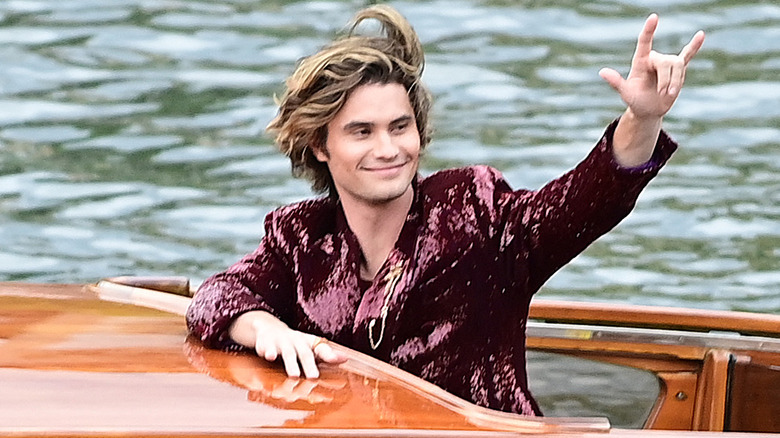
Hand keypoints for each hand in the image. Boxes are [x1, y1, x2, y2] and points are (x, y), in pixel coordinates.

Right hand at [229, 311, 345, 378]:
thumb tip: (346, 358)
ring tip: (294, 374)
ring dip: (291, 364)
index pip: (322, 349)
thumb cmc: (294, 343)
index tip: (343, 359)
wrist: (268, 329)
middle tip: (314, 378)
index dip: (331, 355)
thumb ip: (326, 354)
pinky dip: (268, 351)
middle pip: (305, 353)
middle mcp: (296, 341)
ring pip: (287, 353)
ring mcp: (281, 342)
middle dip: (309, 365)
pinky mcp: (266, 342)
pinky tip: (269, 356)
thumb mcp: (309, 347)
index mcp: (308, 343)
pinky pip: (267, 347)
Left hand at [599, 14, 704, 118]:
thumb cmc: (635, 101)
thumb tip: (602, 72)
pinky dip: (695, 46)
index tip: (654, 17)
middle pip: (667, 62)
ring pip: (678, 66)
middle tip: (663, 94)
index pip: (644, 42)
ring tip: (668, 95)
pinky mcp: (677, 70)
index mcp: (640, 61)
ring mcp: (667, 63)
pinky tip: (701, 35)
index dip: (649, 30)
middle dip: (667, 80)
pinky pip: (688, 55)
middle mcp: (654, 59)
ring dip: (675, 82)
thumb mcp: (625, 93)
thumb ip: (616, 82)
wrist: (648, 111)